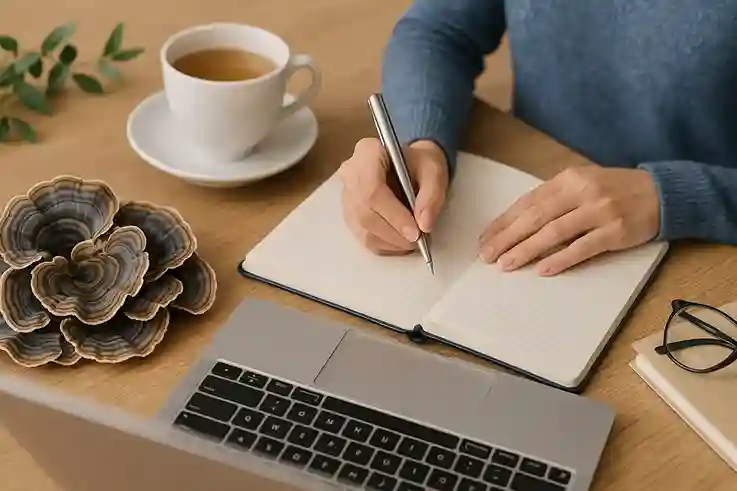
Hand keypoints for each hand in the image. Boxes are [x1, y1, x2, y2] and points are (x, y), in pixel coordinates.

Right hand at [338, 137, 448, 254]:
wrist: (409, 166)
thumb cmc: (419, 164)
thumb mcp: (434, 171)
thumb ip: (432, 195)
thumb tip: (425, 224)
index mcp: (367, 153)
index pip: (372, 189)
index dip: (393, 215)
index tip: (415, 231)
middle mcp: (350, 173)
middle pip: (365, 211)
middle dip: (393, 232)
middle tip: (418, 240)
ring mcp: (346, 195)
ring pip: (362, 227)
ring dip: (389, 241)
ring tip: (412, 242)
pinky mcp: (349, 214)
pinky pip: (362, 236)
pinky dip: (384, 245)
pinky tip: (401, 243)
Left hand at [478, 166, 660, 274]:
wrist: (661, 193)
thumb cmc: (613, 190)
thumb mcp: (581, 184)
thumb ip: (553, 199)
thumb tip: (516, 223)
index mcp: (568, 179)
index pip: (527, 203)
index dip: (504, 222)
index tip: (485, 239)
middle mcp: (581, 192)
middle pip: (535, 218)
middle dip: (507, 239)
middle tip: (487, 256)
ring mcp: (599, 211)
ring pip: (554, 233)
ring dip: (527, 250)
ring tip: (507, 264)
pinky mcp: (615, 231)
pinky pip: (582, 248)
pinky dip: (561, 259)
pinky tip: (542, 270)